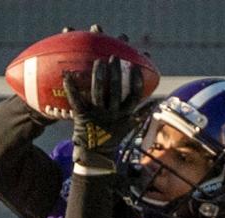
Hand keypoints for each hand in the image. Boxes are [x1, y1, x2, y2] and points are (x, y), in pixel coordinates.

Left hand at [65, 56, 144, 172]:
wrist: (96, 155)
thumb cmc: (113, 136)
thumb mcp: (129, 126)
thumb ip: (142, 113)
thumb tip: (157, 101)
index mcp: (125, 115)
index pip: (134, 96)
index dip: (136, 81)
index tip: (135, 66)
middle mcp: (112, 114)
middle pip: (116, 91)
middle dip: (116, 73)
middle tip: (115, 57)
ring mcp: (97, 115)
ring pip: (99, 93)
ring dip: (99, 76)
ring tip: (99, 61)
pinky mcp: (82, 116)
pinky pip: (76, 100)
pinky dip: (71, 87)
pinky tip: (67, 74)